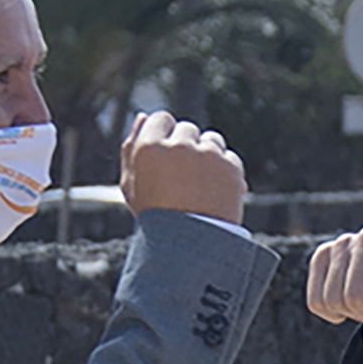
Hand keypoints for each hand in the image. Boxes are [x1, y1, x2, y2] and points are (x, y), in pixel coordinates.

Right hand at [119, 110, 245, 222]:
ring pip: (211, 139)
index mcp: (149, 148)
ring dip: (207, 155)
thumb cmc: (156, 216)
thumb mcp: (132, 185)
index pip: (161, 118)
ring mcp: (207, 155)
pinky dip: (224, 171)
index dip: (163, 136)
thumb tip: (142, 116)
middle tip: (182, 177)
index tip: (166, 155)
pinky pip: (228, 157)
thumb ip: (132, 147)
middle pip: (187, 128)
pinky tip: (214, 192)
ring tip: (199, 186)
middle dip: (186, 146)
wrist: (191, 248)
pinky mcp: (230, 166)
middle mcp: (179, 146)